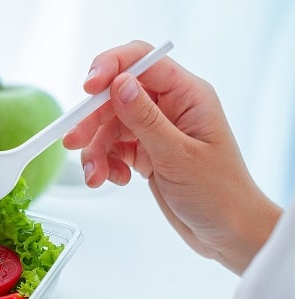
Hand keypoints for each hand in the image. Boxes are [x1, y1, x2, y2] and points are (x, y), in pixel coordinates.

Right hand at [64, 40, 280, 274]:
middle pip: (116, 96)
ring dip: (95, 151)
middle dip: (92, 120)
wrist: (228, 232)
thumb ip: (145, 119)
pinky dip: (105, 164)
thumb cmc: (219, 194)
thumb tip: (119, 84)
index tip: (87, 90)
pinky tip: (113, 180)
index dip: (110, 68)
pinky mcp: (146, 153)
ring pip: (109, 126)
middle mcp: (170, 107)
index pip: (142, 62)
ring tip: (95, 177)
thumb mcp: (178, 156)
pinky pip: (113, 148)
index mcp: (187, 95)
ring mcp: (156, 130)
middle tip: (73, 142)